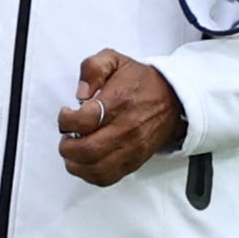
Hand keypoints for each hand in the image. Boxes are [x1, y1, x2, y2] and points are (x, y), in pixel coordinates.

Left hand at [56, 49, 185, 185]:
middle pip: (87, 150)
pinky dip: (89, 175)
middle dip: (66, 146)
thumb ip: (93, 69)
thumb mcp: (115, 60)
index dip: (65, 121)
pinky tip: (84, 163)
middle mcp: (126, 128)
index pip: (84, 121)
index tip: (65, 115)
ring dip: (75, 163)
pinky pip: (107, 178)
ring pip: (95, 168)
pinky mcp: (134, 161)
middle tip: (66, 137)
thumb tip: (80, 93)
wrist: (172, 100)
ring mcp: (131, 148)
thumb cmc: (141, 82)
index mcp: (119, 102)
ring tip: (72, 151)